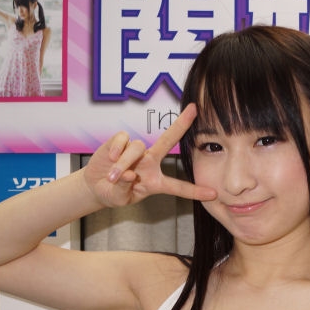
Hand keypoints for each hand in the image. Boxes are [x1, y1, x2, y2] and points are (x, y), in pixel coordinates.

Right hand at [83, 104, 215, 207]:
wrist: (96, 185)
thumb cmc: (114, 193)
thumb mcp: (121, 198)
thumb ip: (125, 188)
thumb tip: (129, 173)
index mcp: (156, 181)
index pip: (178, 187)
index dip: (195, 191)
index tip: (213, 194)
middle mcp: (150, 162)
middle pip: (168, 141)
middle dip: (181, 125)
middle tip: (194, 111)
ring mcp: (136, 150)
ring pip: (137, 147)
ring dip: (123, 162)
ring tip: (113, 176)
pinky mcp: (120, 141)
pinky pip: (122, 140)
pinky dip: (115, 150)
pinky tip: (109, 159)